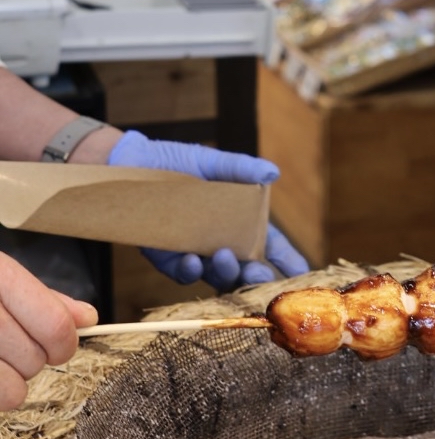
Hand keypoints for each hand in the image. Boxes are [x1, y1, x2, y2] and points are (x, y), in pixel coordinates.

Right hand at [0, 253, 97, 409]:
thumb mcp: (2, 280)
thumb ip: (45, 300)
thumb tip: (89, 318)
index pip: (55, 325)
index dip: (65, 343)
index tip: (60, 346)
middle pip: (38, 359)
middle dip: (35, 359)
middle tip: (13, 347)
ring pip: (16, 389)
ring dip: (12, 381)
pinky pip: (0, 400)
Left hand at [108, 130, 309, 289]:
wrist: (129, 163)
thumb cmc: (174, 161)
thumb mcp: (211, 162)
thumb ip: (242, 168)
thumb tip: (273, 172)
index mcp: (239, 221)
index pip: (269, 244)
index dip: (287, 259)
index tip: (301, 271)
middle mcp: (221, 242)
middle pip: (247, 268)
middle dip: (258, 275)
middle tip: (262, 274)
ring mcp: (197, 253)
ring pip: (219, 277)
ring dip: (227, 273)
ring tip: (226, 257)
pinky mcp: (169, 259)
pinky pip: (185, 274)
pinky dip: (191, 270)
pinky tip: (194, 260)